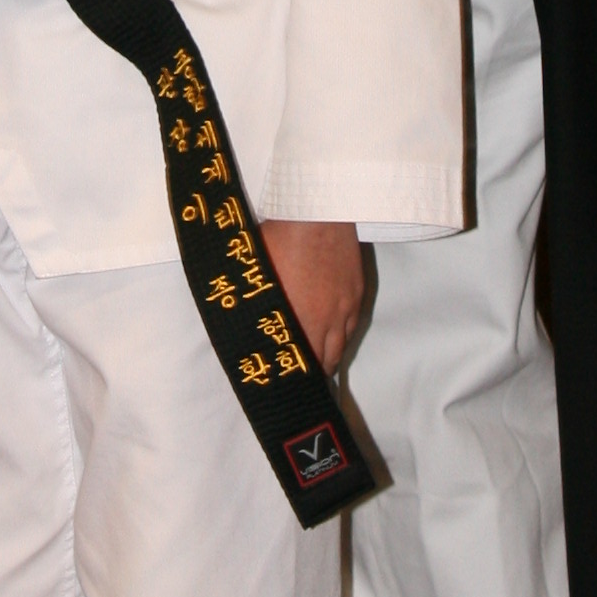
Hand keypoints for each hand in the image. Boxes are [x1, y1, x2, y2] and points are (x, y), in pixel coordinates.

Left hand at [263, 218, 370, 376]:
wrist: (317, 213)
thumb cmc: (280, 240)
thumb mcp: (256, 273)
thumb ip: (253, 303)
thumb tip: (239, 321)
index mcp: (297, 320)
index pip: (298, 362)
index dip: (293, 376)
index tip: (287, 383)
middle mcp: (325, 321)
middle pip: (324, 360)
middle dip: (313, 372)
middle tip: (303, 380)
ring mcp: (344, 307)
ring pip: (340, 346)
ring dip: (329, 358)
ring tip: (320, 367)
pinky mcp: (356, 292)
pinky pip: (352, 326)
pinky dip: (343, 337)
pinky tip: (336, 338)